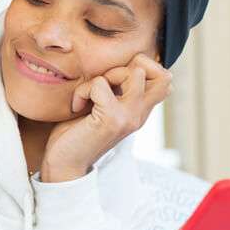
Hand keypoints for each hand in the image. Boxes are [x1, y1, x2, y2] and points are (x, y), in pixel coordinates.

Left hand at [41, 53, 171, 181]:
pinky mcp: (112, 119)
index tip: (112, 82)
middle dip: (128, 67)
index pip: (165, 79)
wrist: (63, 164)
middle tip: (103, 85)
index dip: (142, 68)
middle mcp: (140, 115)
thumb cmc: (76, 133)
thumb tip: (118, 65)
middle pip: (161, 74)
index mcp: (139, 112)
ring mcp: (129, 117)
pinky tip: (76, 107)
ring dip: (103, 77)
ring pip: (133, 73)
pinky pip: (100, 83)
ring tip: (88, 97)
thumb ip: (115, 90)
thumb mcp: (102, 107)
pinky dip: (83, 90)